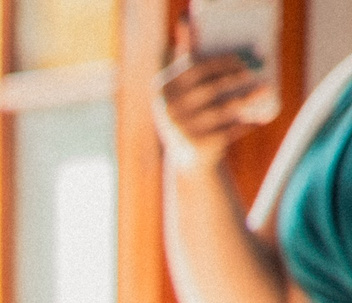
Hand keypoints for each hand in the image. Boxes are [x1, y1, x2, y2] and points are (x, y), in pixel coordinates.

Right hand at [155, 19, 274, 171]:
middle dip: (237, 77)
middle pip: (211, 87)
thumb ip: (185, 55)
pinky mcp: (197, 146)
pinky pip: (228, 130)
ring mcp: (181, 130)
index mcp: (162, 89)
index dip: (223, 61)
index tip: (243, 58)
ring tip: (266, 89)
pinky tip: (257, 118)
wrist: (189, 159)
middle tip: (256, 71)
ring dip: (248, 97)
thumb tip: (186, 17)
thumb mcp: (183, 86)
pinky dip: (245, 123)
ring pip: (223, 108)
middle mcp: (167, 110)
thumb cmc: (192, 111)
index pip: (196, 69)